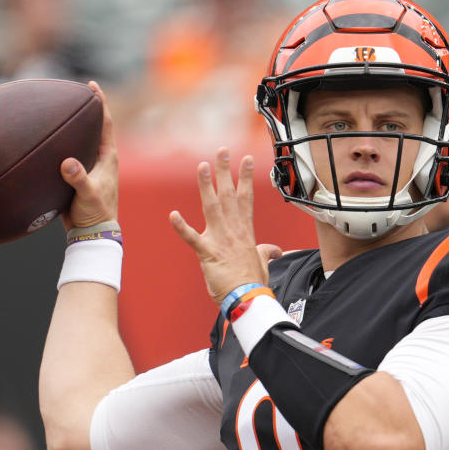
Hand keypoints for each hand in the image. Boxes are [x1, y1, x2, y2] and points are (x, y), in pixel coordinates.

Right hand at [60, 81, 118, 229]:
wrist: (90, 232)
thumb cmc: (94, 213)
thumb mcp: (87, 194)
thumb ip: (78, 178)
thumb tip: (67, 163)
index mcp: (108, 157)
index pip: (106, 123)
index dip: (100, 103)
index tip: (93, 86)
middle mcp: (100, 158)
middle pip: (94, 127)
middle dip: (86, 109)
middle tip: (74, 91)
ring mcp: (89, 166)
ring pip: (81, 140)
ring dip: (73, 126)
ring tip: (59, 109)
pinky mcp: (78, 176)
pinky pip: (70, 154)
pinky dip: (62, 143)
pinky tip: (48, 139)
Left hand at [170, 148, 282, 305]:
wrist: (248, 298)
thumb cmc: (254, 282)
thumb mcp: (262, 263)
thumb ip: (266, 252)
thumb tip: (276, 251)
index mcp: (245, 231)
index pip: (246, 198)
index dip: (246, 178)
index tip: (246, 160)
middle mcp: (233, 230)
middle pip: (229, 195)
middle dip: (225, 172)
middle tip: (222, 151)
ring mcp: (220, 240)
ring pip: (212, 207)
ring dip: (206, 186)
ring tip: (202, 166)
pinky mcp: (208, 253)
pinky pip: (192, 238)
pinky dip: (181, 227)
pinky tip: (172, 215)